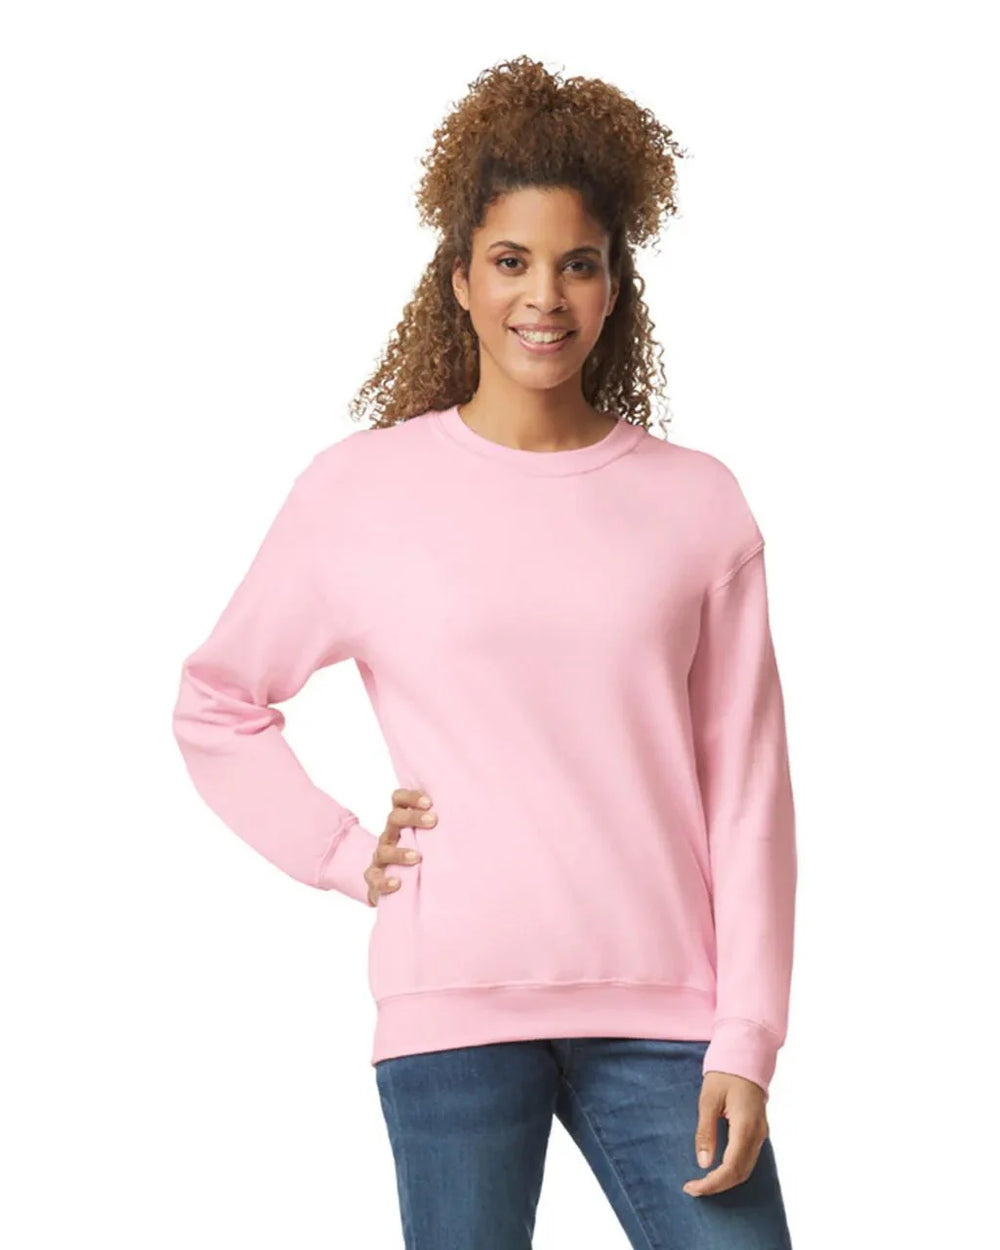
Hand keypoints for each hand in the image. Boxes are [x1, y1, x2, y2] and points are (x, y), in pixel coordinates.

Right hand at [363, 788, 435, 907]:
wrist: (396, 884)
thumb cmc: (421, 855)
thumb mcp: (429, 837)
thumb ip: (442, 827)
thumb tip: (477, 814)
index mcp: (400, 822)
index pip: (398, 799)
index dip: (411, 797)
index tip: (430, 802)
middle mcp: (389, 836)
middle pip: (393, 819)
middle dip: (412, 818)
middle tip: (433, 821)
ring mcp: (380, 858)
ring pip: (383, 851)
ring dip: (400, 852)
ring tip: (417, 857)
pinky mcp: (374, 879)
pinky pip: (374, 879)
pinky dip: (384, 881)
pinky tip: (397, 883)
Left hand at [683, 1071, 768, 1196]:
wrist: (746, 1055)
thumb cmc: (725, 1074)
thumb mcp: (708, 1100)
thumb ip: (706, 1132)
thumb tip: (703, 1163)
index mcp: (745, 1126)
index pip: (731, 1168)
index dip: (712, 1183)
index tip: (692, 1188)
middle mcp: (758, 1134)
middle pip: (740, 1174)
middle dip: (717, 1186)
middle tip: (693, 1188)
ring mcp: (761, 1133)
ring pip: (746, 1169)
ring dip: (725, 1180)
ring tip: (702, 1182)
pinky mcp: (759, 1131)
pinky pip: (748, 1159)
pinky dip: (733, 1170)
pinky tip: (717, 1169)